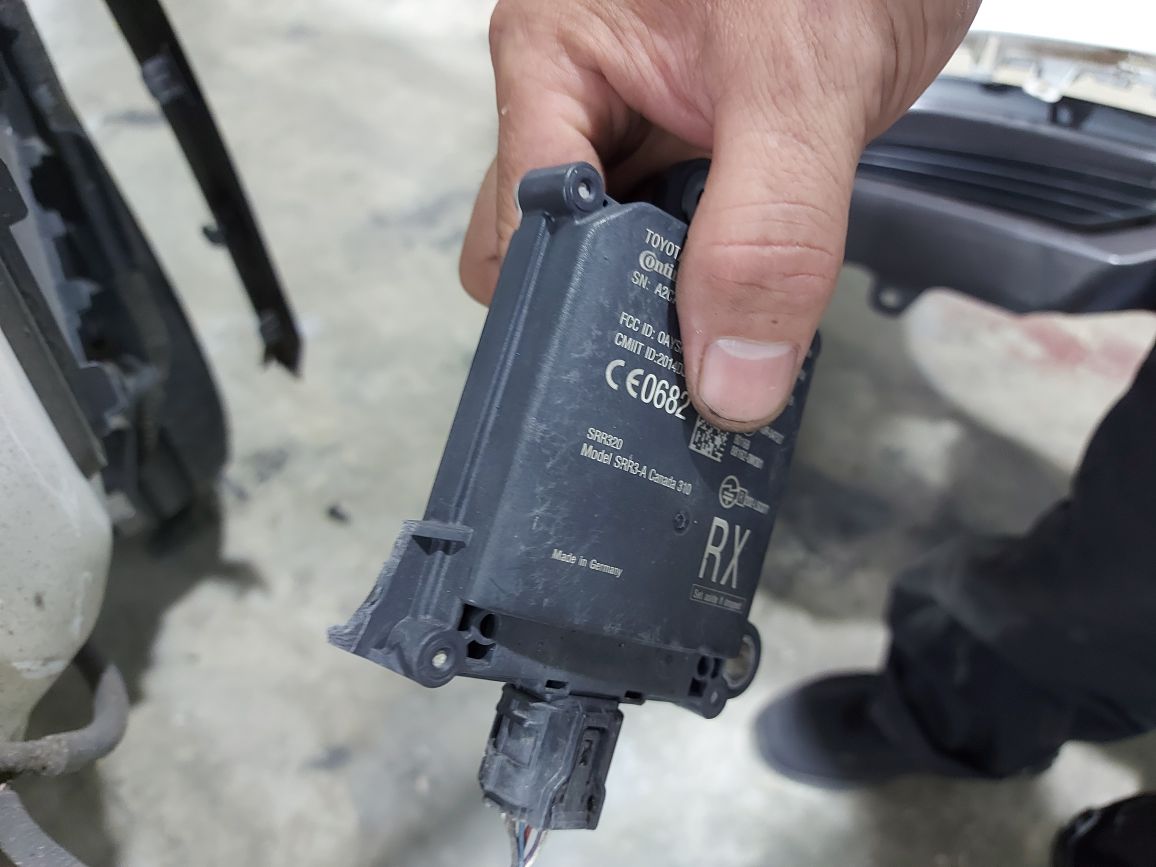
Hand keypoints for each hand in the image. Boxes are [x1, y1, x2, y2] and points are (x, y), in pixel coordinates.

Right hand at [460, 0, 977, 429]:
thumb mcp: (799, 86)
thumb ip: (765, 233)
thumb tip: (729, 376)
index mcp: (555, 54)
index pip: (526, 218)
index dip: (574, 299)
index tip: (634, 369)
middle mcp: (582, 102)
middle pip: (553, 252)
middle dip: (613, 314)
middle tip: (688, 362)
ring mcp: (640, 136)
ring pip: (618, 263)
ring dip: (672, 309)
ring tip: (732, 336)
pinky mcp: (696, 161)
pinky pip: (682, 255)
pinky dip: (716, 293)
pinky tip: (755, 302)